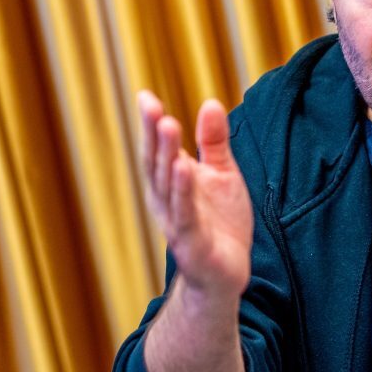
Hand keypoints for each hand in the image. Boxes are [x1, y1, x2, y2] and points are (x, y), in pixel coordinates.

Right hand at [138, 90, 252, 302]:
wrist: (226, 275)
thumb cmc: (219, 224)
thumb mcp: (222, 175)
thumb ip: (214, 142)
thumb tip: (210, 102)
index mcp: (169, 183)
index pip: (157, 149)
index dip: (150, 124)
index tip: (145, 96)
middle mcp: (166, 202)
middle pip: (157, 164)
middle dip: (154, 135)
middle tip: (151, 106)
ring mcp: (177, 223)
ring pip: (168, 186)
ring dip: (167, 156)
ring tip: (168, 126)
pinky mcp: (193, 245)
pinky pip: (186, 215)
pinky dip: (183, 191)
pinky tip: (184, 168)